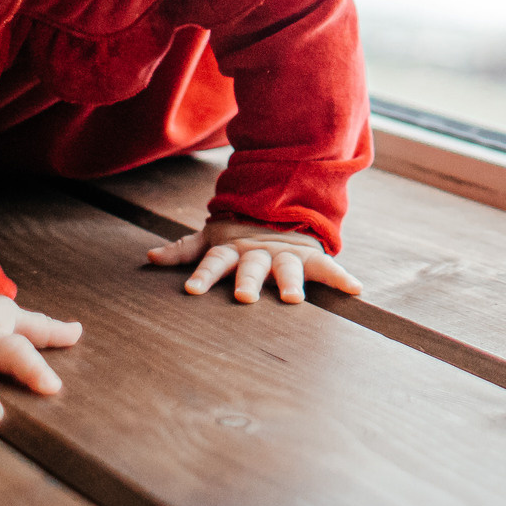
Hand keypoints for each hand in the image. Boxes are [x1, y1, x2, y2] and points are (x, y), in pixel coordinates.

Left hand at [146, 219, 364, 303]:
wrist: (281, 206)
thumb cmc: (238, 236)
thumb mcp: (210, 240)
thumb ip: (183, 250)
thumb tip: (148, 257)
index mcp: (232, 249)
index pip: (214, 261)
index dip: (204, 275)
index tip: (192, 290)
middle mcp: (259, 252)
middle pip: (252, 267)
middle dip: (248, 282)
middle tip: (244, 298)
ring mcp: (286, 255)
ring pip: (287, 269)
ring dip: (291, 282)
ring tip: (293, 298)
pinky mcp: (311, 257)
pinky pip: (329, 269)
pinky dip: (343, 278)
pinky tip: (356, 289)